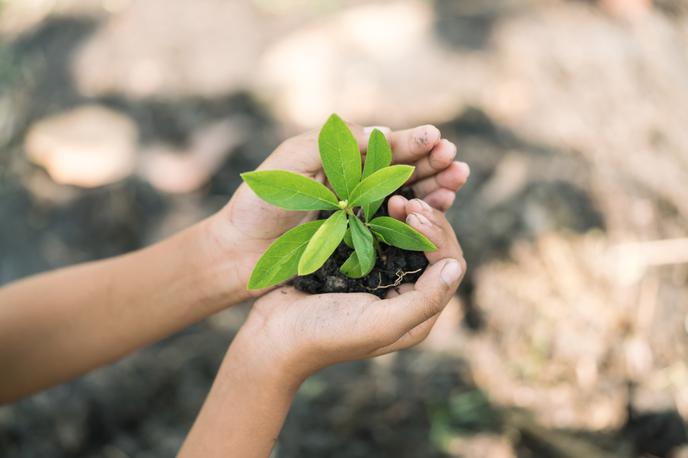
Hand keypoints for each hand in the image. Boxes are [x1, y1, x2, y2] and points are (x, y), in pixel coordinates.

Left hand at [204, 121, 469, 300]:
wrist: (237, 253)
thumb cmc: (259, 204)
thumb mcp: (290, 162)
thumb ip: (332, 143)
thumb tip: (384, 133)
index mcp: (337, 159)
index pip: (383, 147)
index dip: (411, 142)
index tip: (437, 140)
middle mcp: (352, 184)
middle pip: (401, 170)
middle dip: (431, 164)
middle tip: (456, 162)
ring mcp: (357, 214)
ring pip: (405, 196)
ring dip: (433, 187)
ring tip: (457, 180)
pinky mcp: (358, 242)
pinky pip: (395, 226)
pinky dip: (419, 217)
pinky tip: (440, 209)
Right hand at [230, 199, 465, 385]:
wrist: (272, 335)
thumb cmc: (325, 335)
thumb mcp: (379, 324)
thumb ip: (424, 301)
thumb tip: (455, 267)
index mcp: (417, 314)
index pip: (448, 265)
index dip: (437, 235)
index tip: (413, 214)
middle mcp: (406, 296)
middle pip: (434, 248)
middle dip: (425, 221)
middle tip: (404, 201)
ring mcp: (382, 278)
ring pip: (411, 237)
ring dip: (408, 215)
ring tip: (394, 199)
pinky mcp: (358, 264)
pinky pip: (383, 234)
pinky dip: (384, 216)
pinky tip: (376, 202)